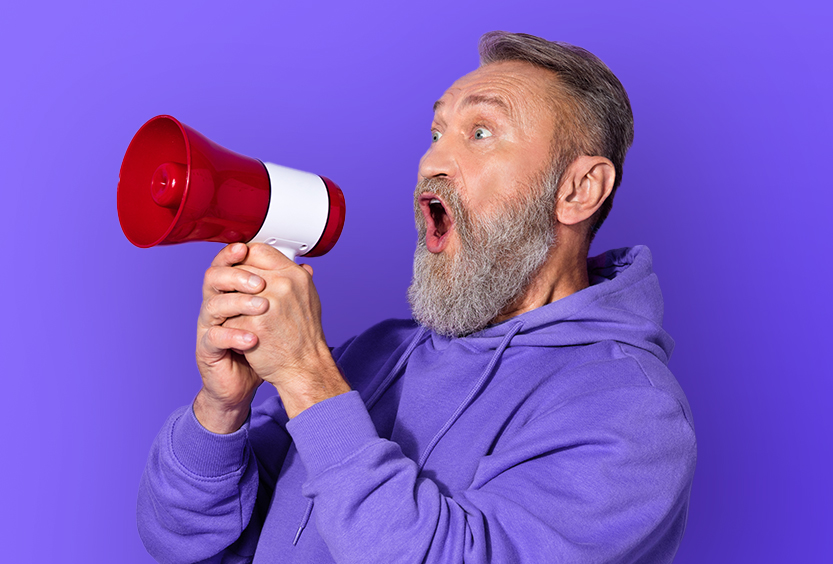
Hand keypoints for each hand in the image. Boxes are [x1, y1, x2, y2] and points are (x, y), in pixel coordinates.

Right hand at [194, 243, 268, 432]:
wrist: (248, 381)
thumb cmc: (262, 347)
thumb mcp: (277, 315)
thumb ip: (284, 291)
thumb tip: (305, 268)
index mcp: (232, 293)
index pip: (227, 265)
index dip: (233, 254)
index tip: (246, 248)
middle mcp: (217, 306)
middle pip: (215, 278)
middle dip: (238, 276)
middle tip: (260, 283)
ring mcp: (210, 327)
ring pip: (213, 305)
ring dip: (239, 303)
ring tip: (262, 308)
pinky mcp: (208, 349)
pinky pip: (214, 337)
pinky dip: (234, 336)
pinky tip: (251, 339)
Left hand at [223, 243, 350, 418]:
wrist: (304, 367)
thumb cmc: (304, 337)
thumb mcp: (307, 298)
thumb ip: (294, 278)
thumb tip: (289, 261)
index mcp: (294, 276)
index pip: (258, 250)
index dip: (243, 258)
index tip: (239, 268)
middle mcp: (283, 285)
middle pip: (241, 269)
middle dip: (234, 284)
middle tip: (234, 296)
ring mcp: (266, 303)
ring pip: (231, 293)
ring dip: (230, 305)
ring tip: (238, 317)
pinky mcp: (252, 324)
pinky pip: (228, 317)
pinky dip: (230, 326)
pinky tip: (239, 334)